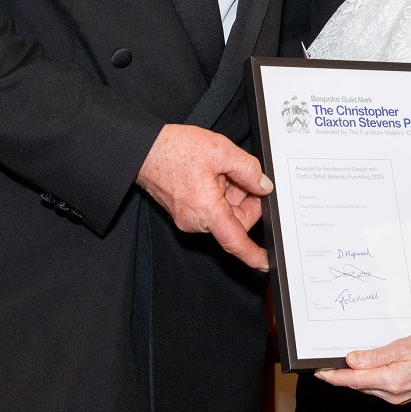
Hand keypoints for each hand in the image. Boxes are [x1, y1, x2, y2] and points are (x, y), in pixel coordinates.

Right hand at [136, 124, 272, 269]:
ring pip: (224, 213)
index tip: (266, 262)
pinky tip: (215, 172)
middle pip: (235, 222)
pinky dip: (219, 192)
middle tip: (247, 176)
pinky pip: (211, 208)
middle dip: (247, 200)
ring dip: (232, 193)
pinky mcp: (184, 211)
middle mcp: (196, 221)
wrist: (144, 150)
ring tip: (223, 168)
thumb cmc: (174, 150)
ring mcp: (188, 217)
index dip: (253, 254)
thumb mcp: (221, 150)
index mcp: (207, 210)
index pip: (235, 241)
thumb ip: (248, 170)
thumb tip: (263, 185)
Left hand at [314, 333, 410, 404]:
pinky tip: (366, 369)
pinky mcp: (401, 398)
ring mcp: (397, 399)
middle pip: (359, 386)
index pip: (354, 381)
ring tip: (344, 364)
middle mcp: (392, 395)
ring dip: (355, 378)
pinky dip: (368, 380)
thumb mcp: (401, 346)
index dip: (334, 377)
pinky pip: (378, 389)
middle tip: (328, 363)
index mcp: (390, 381)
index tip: (319, 372)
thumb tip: (351, 360)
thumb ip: (374, 356)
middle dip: (342, 376)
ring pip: (368, 388)